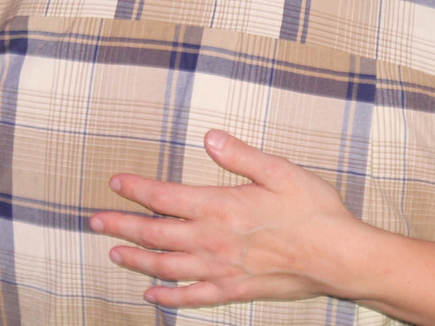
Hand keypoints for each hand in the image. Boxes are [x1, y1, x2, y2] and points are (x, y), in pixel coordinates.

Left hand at [90, 130, 364, 307]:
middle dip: (122, 225)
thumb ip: (240, 155)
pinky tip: (152, 294)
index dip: (137, 189)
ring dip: (137, 259)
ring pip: (166, 266)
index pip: (166, 196)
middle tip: (95, 221)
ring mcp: (221, 269)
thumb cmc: (314, 209)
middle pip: (155, 233)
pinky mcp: (234, 289)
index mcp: (221, 206)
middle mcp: (213, 240)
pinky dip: (168, 296)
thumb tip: (208, 137)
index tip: (115, 182)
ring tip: (114, 252)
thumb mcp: (279, 170)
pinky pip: (192, 296)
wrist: (339, 256)